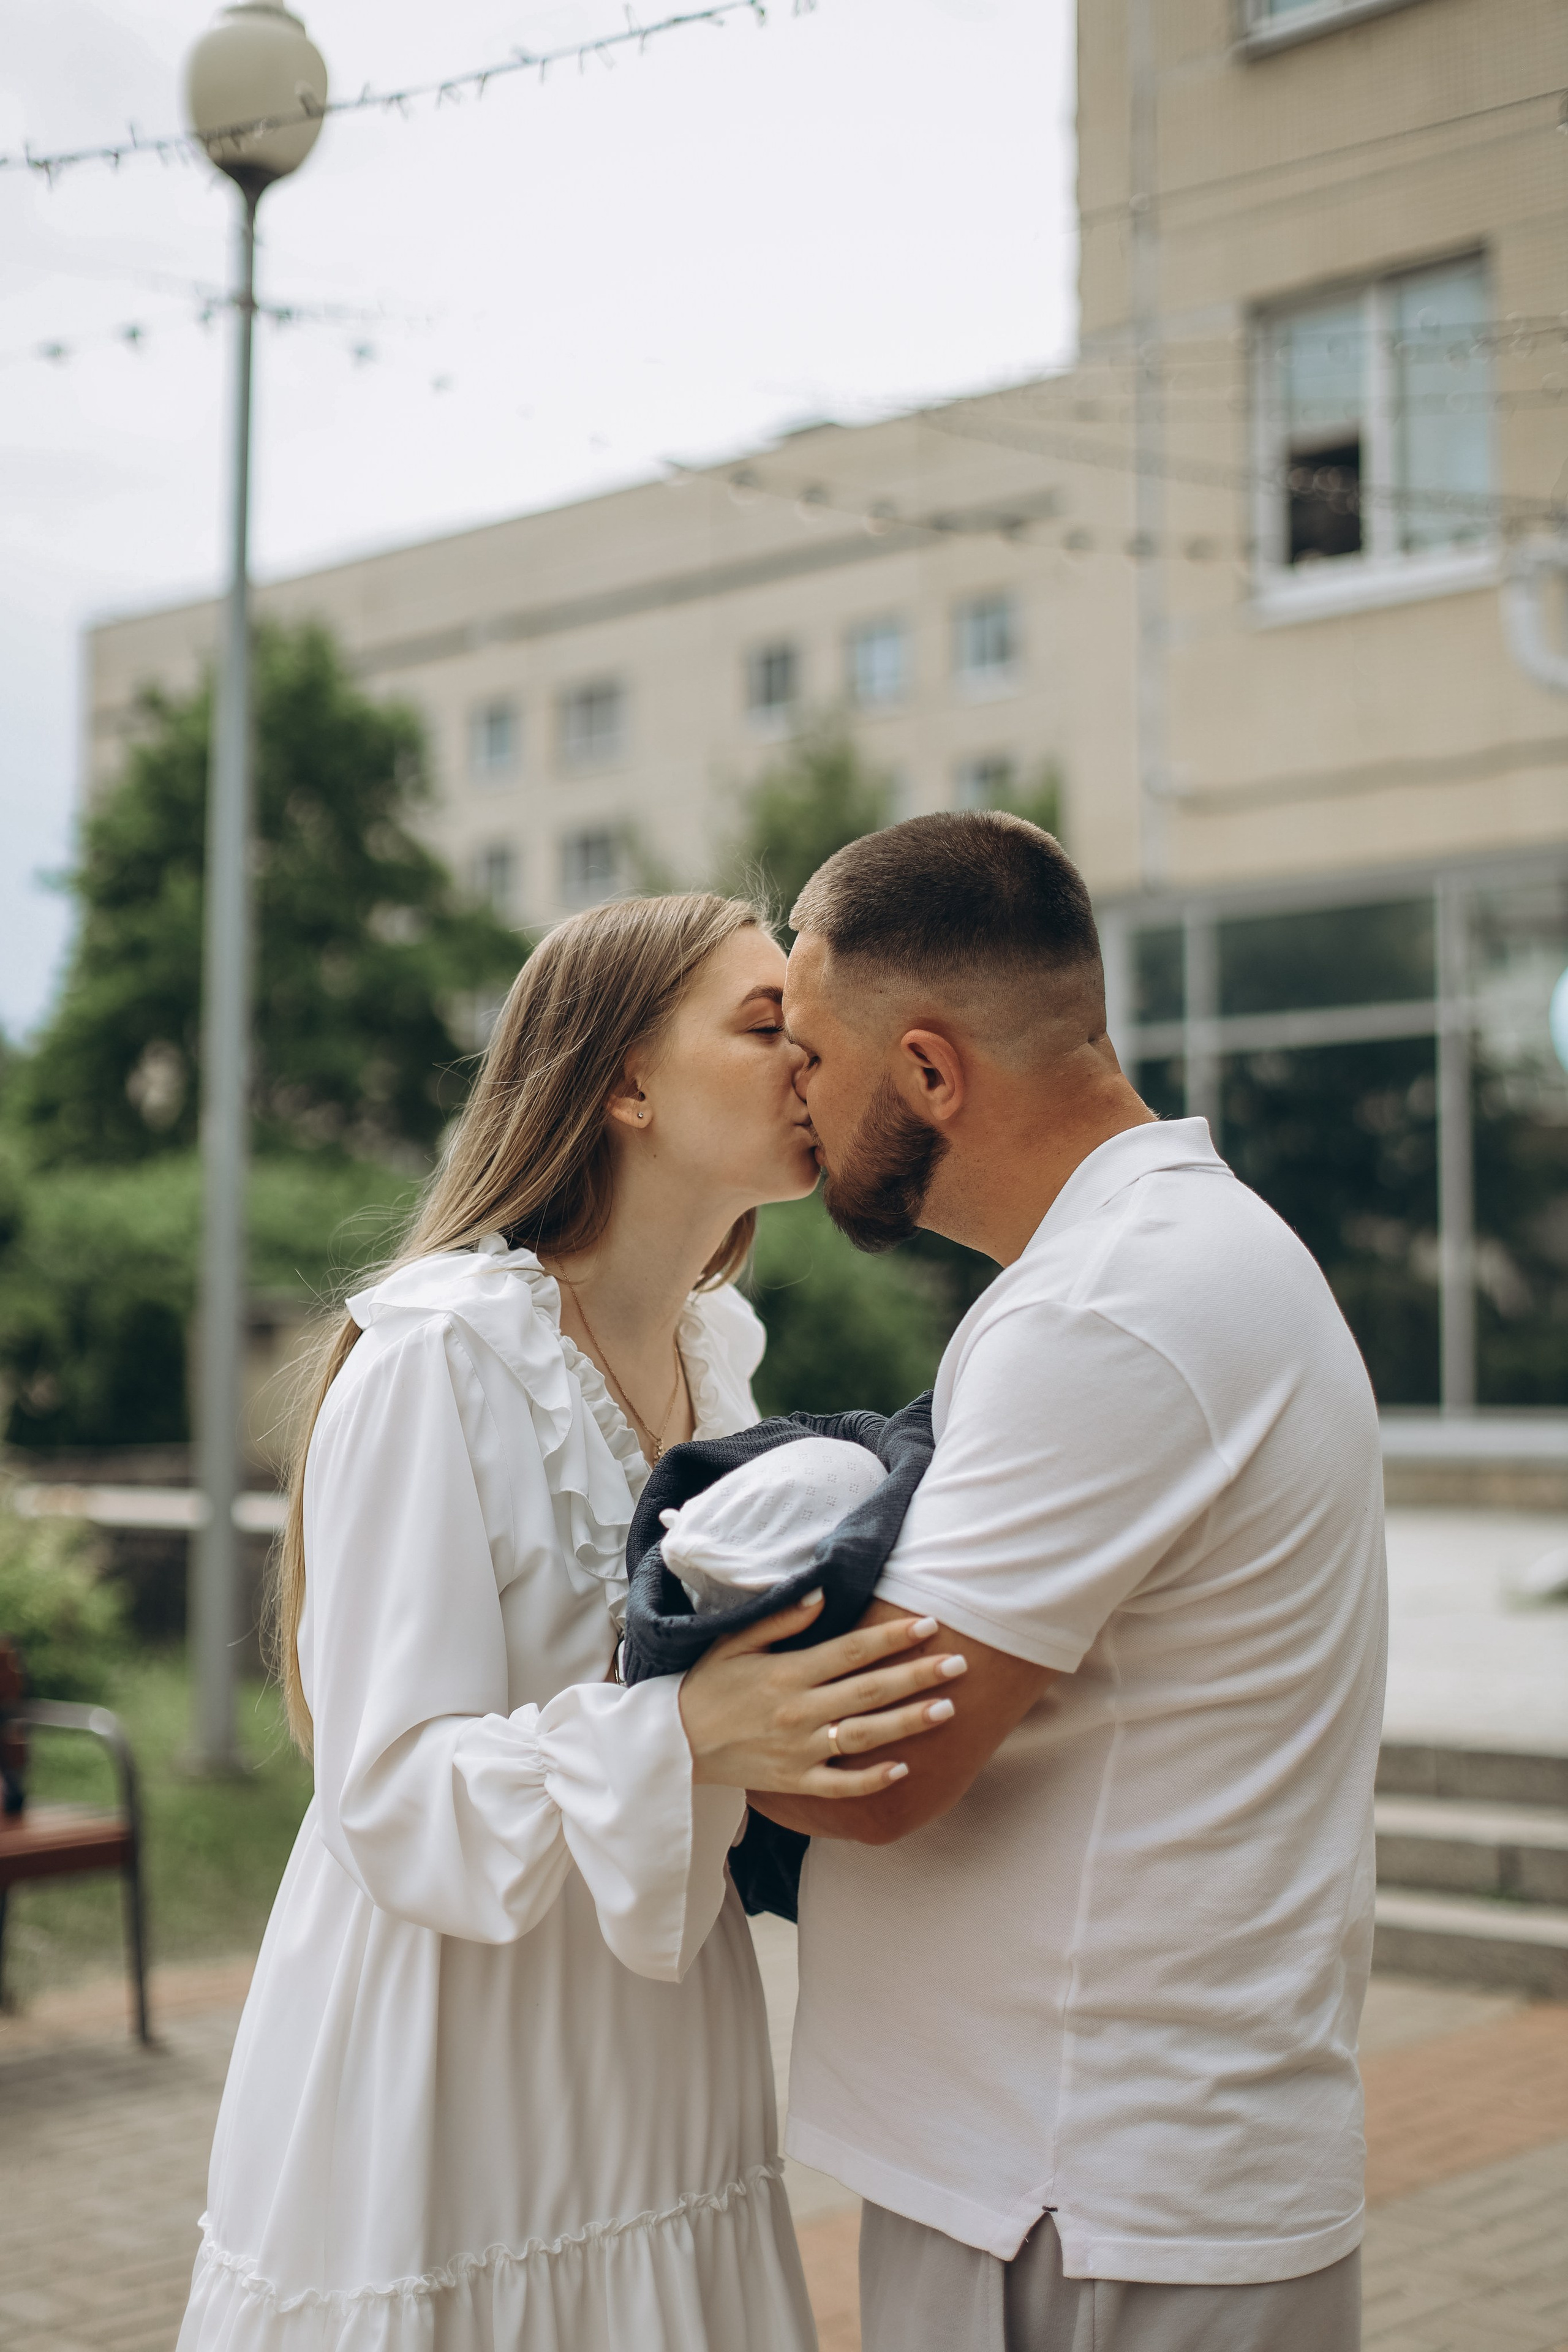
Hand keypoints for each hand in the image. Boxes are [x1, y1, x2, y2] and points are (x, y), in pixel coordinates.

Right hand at [677, 1591, 967, 1797]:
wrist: (675, 1745)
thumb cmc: (708, 1686)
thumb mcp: (734, 1642)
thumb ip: (780, 1619)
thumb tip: (820, 1592)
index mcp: (786, 1673)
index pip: (851, 1650)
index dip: (893, 1637)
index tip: (929, 1624)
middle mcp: (798, 1711)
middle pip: (869, 1690)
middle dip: (917, 1676)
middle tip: (959, 1664)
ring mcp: (799, 1750)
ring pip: (864, 1736)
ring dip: (908, 1722)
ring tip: (947, 1709)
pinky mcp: (795, 1782)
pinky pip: (840, 1785)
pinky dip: (871, 1779)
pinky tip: (904, 1769)